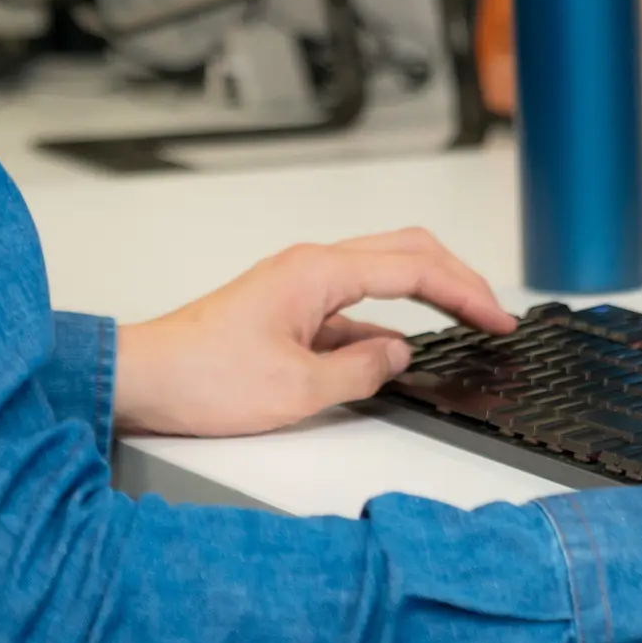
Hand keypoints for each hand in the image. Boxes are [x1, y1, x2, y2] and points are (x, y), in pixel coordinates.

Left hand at [113, 229, 517, 438]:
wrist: (141, 380)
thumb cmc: (201, 378)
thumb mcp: (298, 390)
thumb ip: (362, 371)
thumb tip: (398, 356)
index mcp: (317, 272)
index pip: (415, 268)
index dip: (466, 292)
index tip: (500, 319)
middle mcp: (309, 267)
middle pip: (404, 252)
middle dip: (456, 279)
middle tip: (493, 313)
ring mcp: (297, 287)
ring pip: (380, 276)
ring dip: (423, 298)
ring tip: (465, 327)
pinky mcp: (286, 310)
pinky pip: (350, 309)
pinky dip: (384, 325)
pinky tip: (399, 355)